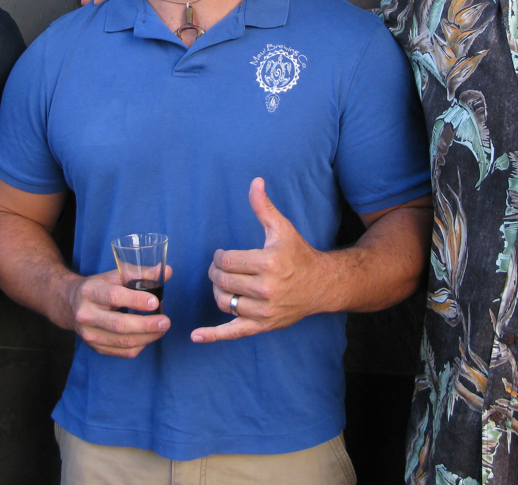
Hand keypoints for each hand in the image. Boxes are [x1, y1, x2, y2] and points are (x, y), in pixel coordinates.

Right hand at [66, 266, 171, 357]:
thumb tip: (167, 271)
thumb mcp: (112, 276)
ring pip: (122, 341)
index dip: (136, 300)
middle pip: (119, 324)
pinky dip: (139, 346)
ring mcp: (89, 334)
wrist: (69, 305)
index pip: (115, 297)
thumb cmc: (97, 287)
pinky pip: (121, 352)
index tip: (155, 302)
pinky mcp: (95, 347)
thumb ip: (139, 274)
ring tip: (162, 328)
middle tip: (165, 321)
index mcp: (90, 291)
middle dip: (146, 325)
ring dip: (147, 337)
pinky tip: (148, 337)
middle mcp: (87, 314)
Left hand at [191, 178, 325, 342]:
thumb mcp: (282, 228)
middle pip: (222, 281)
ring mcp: (264, 310)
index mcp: (268, 263)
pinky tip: (195, 336)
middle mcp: (265, 289)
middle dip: (216, 272)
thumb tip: (255, 181)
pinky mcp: (263, 325)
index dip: (219, 257)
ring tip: (224, 283)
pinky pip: (233, 333)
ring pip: (223, 302)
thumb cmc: (299, 254)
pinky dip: (212, 335)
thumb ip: (264, 207)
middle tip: (220, 267)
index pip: (226, 261)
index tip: (224, 255)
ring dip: (218, 292)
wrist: (322, 285)